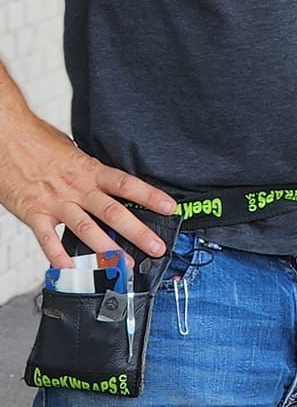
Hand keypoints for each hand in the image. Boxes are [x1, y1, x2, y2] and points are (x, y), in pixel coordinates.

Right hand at [0, 103, 177, 269]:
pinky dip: (59, 256)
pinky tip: (70, 270)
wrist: (7, 135)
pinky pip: (48, 238)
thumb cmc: (39, 141)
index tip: (170, 208)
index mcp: (89, 170)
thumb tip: (109, 179)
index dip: (149, 195)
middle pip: (112, 211)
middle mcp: (76, 187)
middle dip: (137, 231)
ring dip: (106, 250)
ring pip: (85, 228)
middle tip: (157, 248)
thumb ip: (90, 169)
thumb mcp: (73, 151)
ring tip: (124, 266)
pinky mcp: (33, 212)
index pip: (126, 184)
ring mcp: (55, 201)